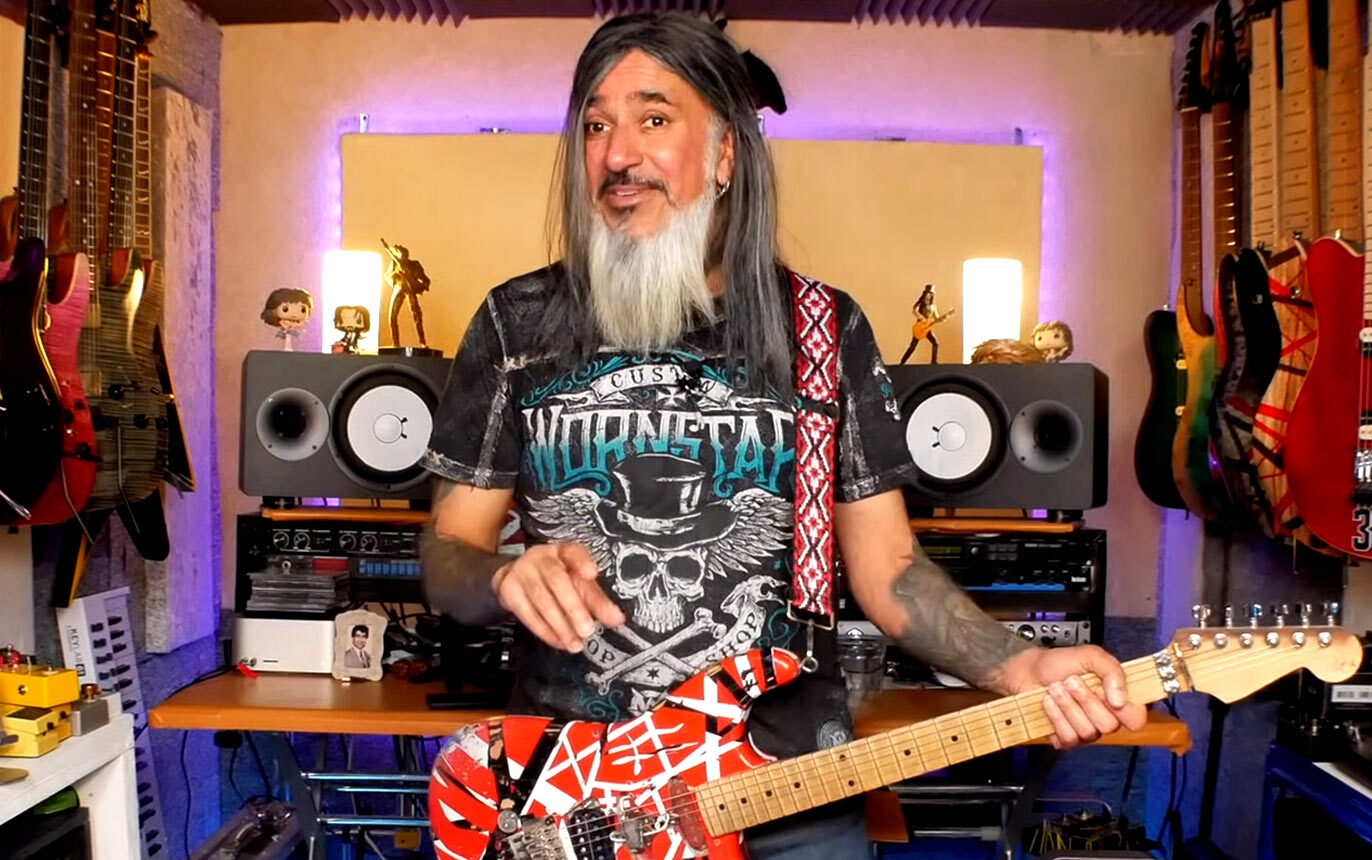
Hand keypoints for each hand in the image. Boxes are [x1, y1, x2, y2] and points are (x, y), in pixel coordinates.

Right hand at [492, 542, 625, 652]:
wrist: (515, 580)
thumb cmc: (555, 581)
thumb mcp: (578, 586)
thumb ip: (597, 601)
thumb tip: (617, 619)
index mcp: (563, 551)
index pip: (573, 552)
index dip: (582, 561)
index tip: (592, 574)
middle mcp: (541, 557)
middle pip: (556, 580)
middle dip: (573, 607)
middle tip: (587, 630)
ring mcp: (522, 572)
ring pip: (541, 599)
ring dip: (560, 625)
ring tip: (575, 643)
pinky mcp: (509, 590)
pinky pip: (526, 613)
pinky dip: (544, 630)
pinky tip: (557, 641)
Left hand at [997, 645, 1147, 748]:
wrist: (1027, 671)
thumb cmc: (1057, 663)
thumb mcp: (1089, 655)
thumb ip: (1112, 670)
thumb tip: (1121, 698)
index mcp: (1116, 697)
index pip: (1136, 718)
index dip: (1124, 710)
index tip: (1105, 692)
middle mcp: (1104, 715)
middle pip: (1110, 725)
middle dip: (1086, 700)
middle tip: (1072, 682)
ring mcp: (1085, 729)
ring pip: (1088, 732)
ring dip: (1068, 705)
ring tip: (1056, 688)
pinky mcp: (1066, 738)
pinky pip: (1069, 738)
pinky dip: (1056, 717)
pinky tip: (1049, 702)